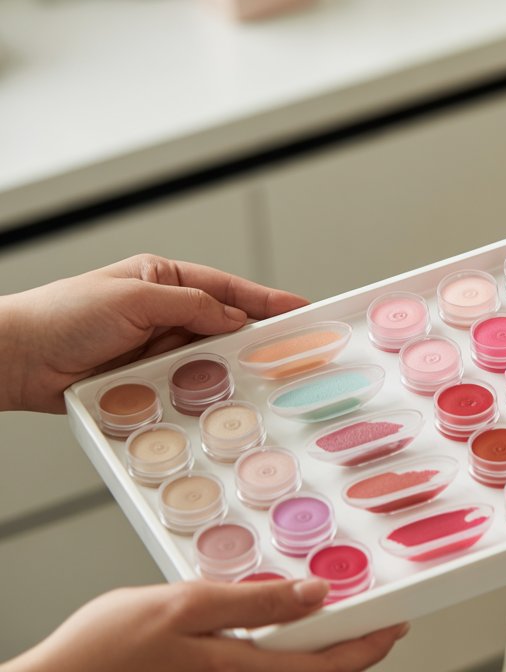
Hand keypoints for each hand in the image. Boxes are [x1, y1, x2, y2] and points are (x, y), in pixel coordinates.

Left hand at [0, 254, 308, 412]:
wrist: (13, 358)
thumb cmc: (61, 316)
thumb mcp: (134, 298)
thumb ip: (191, 306)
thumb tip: (234, 319)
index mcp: (162, 280)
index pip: (227, 289)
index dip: (265, 300)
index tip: (301, 310)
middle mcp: (162, 314)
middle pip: (222, 328)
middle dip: (251, 342)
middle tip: (288, 355)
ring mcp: (153, 349)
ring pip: (206, 361)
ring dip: (221, 372)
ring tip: (250, 383)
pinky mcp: (143, 381)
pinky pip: (183, 388)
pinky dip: (195, 395)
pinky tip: (209, 401)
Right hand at [4, 579, 406, 671]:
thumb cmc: (106, 651)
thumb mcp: (186, 605)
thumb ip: (255, 601)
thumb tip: (316, 594)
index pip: (329, 667)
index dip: (370, 645)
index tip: (398, 623)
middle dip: (352, 646)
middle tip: (376, 616)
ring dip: (318, 649)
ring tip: (334, 615)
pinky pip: (260, 671)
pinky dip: (281, 651)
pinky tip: (278, 628)